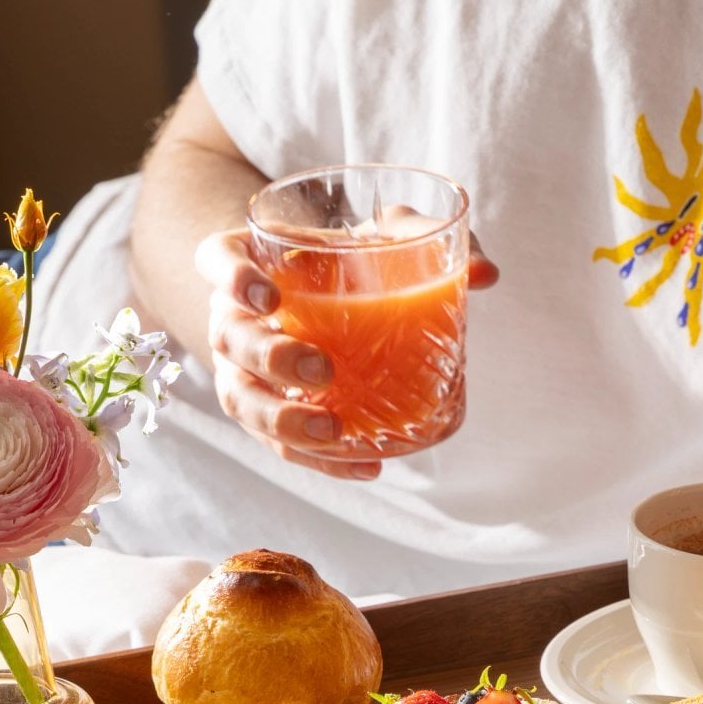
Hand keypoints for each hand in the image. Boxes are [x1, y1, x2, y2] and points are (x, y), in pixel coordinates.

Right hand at [194, 227, 499, 480]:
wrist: (320, 296)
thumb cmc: (346, 260)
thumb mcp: (380, 236)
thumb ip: (424, 239)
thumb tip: (485, 272)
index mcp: (249, 261)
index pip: (216, 259)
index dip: (230, 277)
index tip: (266, 293)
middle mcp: (233, 316)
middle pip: (229, 338)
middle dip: (269, 358)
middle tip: (321, 369)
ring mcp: (243, 369)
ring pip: (241, 400)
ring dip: (282, 422)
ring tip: (333, 431)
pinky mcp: (268, 412)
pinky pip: (279, 444)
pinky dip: (321, 461)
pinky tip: (366, 467)